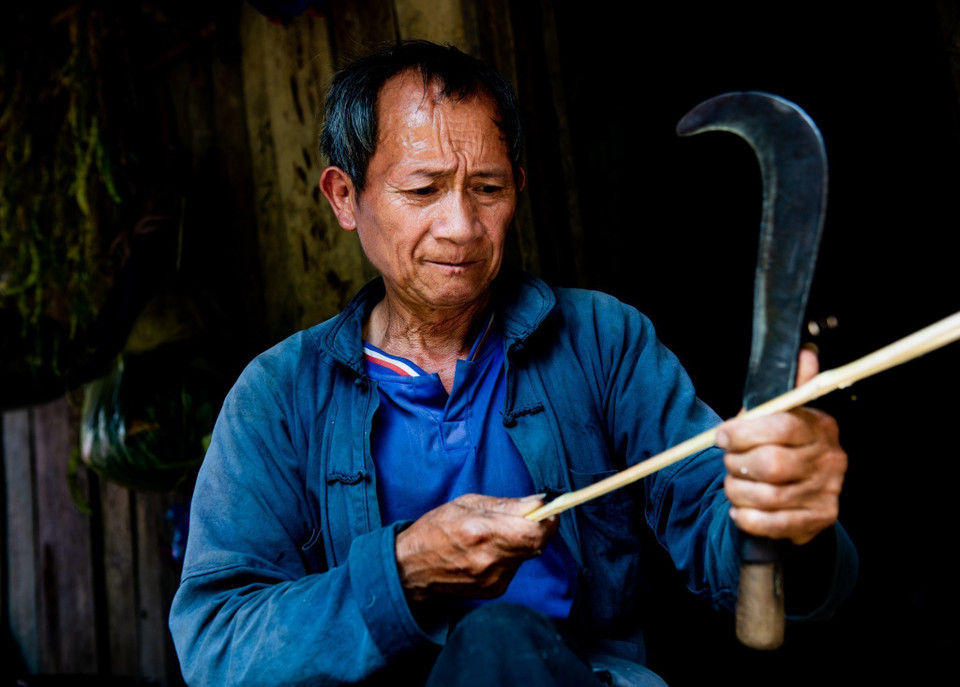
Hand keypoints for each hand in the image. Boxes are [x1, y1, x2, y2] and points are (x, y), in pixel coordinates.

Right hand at [395, 493, 557, 603]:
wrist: (411, 569)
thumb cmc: (435, 530)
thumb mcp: (466, 504)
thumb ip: (506, 504)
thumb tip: (539, 501)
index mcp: (482, 532)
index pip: (534, 532)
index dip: (548, 520)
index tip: (549, 510)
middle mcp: (490, 559)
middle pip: (537, 545)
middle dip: (538, 529)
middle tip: (528, 518)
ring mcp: (493, 578)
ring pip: (526, 555)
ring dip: (522, 543)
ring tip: (498, 534)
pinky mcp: (494, 591)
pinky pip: (515, 568)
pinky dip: (510, 556)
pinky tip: (490, 551)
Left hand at [718, 348, 847, 544]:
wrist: (799, 495)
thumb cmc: (780, 447)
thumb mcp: (780, 415)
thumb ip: (786, 389)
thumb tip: (805, 351)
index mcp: (820, 426)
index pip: (782, 426)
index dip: (743, 432)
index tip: (721, 437)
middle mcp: (830, 459)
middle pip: (772, 464)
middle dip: (737, 464)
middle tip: (727, 462)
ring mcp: (827, 492)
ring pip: (768, 495)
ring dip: (738, 490)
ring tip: (732, 484)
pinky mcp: (818, 520)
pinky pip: (773, 524)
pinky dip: (747, 517)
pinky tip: (740, 510)